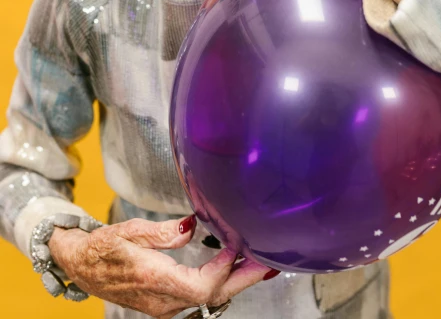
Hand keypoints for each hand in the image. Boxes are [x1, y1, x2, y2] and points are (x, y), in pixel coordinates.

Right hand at [48, 214, 277, 317]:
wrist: (80, 266)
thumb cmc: (101, 247)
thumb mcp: (128, 231)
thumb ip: (162, 232)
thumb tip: (192, 225)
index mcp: (153, 280)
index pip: (200, 287)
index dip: (224, 270)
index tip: (238, 245)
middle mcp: (162, 301)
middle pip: (212, 298)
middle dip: (243, 280)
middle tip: (270, 264)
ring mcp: (164, 306)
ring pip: (208, 300)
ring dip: (235, 282)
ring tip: (259, 263)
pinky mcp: (165, 303)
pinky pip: (199, 298)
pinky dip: (220, 283)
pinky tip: (232, 267)